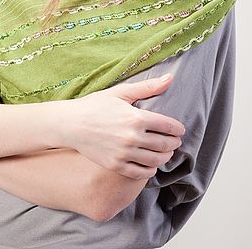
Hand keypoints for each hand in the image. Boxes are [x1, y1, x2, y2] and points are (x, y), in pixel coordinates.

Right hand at [64, 75, 184, 178]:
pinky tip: (151, 165)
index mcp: (136, 118)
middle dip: (174, 143)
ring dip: (165, 157)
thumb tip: (170, 78)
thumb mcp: (121, 92)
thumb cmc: (95, 105)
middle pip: (164, 144)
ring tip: (166, 152)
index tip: (180, 129)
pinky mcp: (116, 165)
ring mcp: (124, 153)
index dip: (177, 128)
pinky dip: (150, 170)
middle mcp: (132, 137)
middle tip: (175, 141)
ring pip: (155, 160)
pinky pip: (140, 173)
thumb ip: (147, 87)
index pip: (167, 125)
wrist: (71, 124)